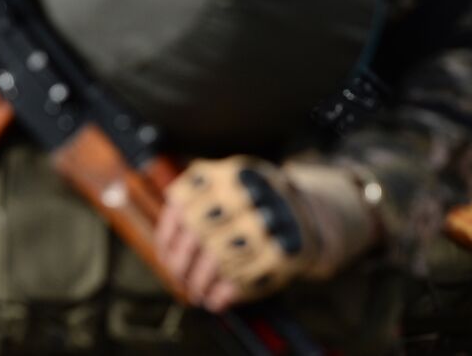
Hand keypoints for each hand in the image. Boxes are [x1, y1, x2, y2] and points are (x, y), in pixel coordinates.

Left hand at [157, 157, 379, 310]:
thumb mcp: (228, 185)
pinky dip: (226, 294)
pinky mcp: (285, 252)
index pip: (184, 205)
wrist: (308, 213)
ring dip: (200, 282)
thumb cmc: (254, 203)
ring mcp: (271, 222)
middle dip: (182, 263)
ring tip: (196, 292)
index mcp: (232, 172)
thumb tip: (163, 246)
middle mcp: (251, 192)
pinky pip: (246, 279)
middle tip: (179, 278)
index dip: (167, 236)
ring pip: (219, 258)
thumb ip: (194, 203)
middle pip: (198, 232)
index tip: (165, 254)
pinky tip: (217, 299)